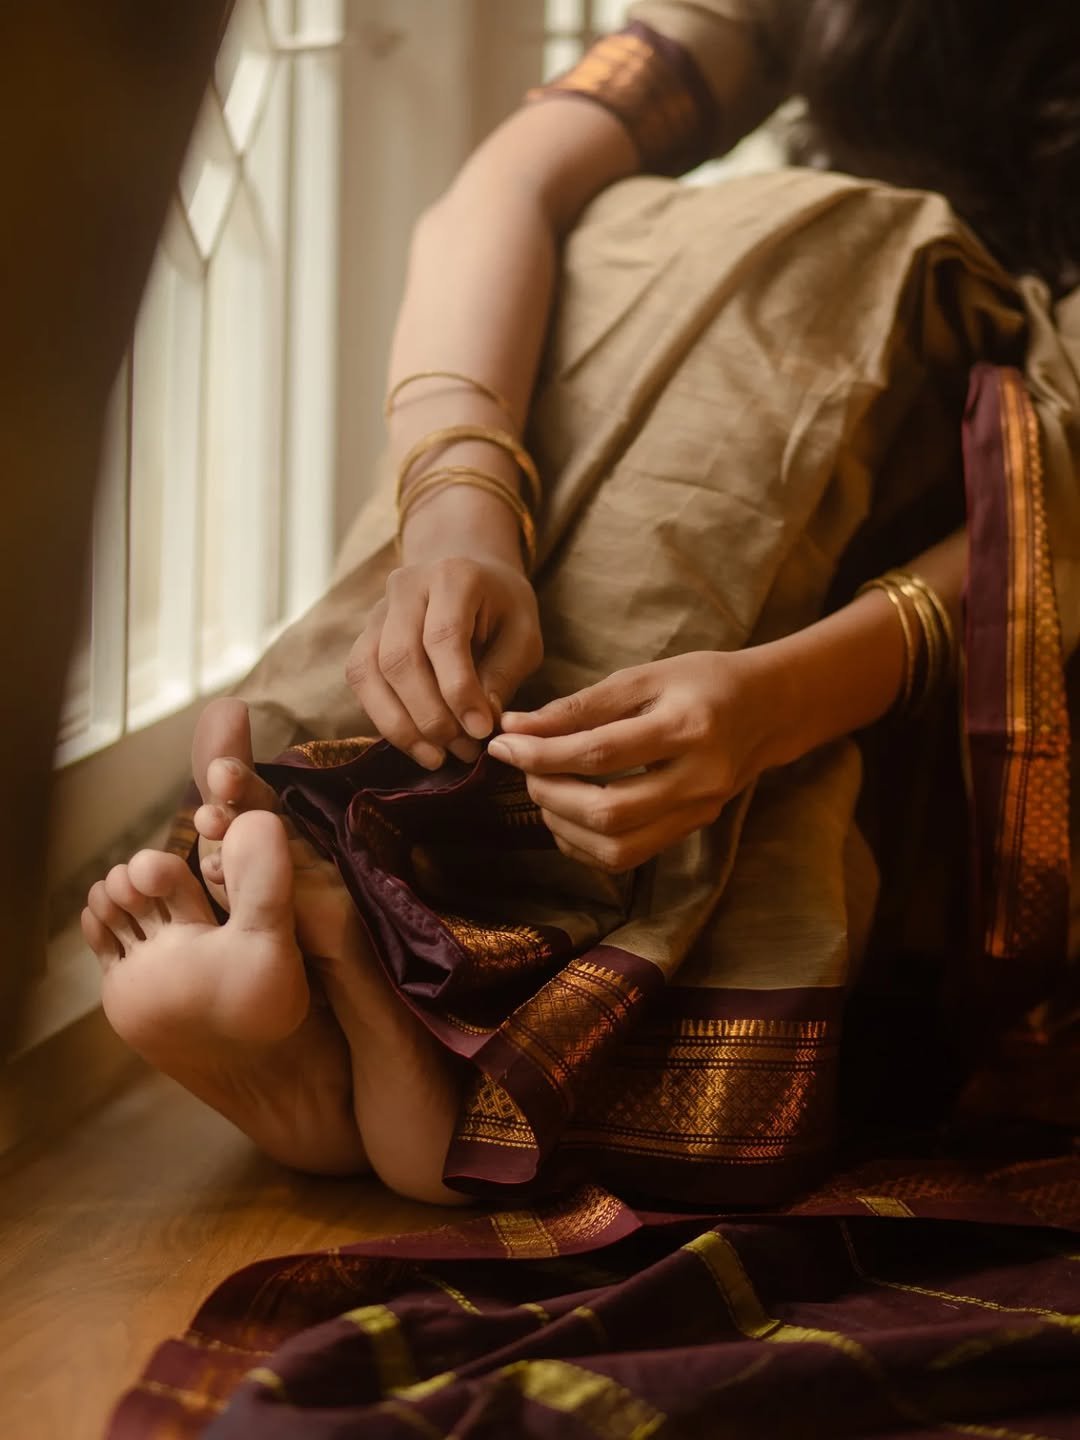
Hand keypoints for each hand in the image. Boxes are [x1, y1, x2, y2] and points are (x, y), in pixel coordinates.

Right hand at [345, 555, 542, 769]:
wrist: (469, 575)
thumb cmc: (502, 609)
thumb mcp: (523, 635)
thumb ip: (504, 675)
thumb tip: (479, 724)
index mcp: (452, 576)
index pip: (444, 637)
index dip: (459, 690)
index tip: (481, 731)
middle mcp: (406, 587)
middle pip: (400, 658)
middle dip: (430, 715)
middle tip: (463, 750)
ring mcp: (377, 611)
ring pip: (370, 672)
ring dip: (401, 725)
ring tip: (439, 757)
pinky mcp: (364, 637)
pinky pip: (360, 681)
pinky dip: (385, 719)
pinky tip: (417, 744)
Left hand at [487, 650, 783, 871]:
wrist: (767, 709)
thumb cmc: (702, 682)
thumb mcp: (644, 677)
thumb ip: (579, 706)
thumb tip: (515, 728)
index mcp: (688, 727)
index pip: (600, 754)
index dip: (542, 753)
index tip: (502, 744)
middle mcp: (699, 779)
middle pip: (608, 812)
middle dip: (549, 793)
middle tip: (524, 767)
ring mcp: (698, 812)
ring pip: (616, 847)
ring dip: (563, 824)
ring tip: (544, 789)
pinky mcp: (691, 830)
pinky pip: (627, 857)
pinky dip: (584, 843)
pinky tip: (568, 814)